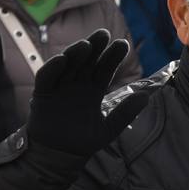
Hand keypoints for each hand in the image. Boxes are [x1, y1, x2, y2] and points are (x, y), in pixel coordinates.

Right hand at [27, 28, 149, 156]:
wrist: (59, 156)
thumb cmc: (83, 141)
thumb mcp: (109, 128)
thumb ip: (125, 113)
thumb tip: (145, 97)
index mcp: (94, 89)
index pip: (105, 68)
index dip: (113, 56)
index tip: (123, 44)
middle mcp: (78, 83)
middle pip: (87, 60)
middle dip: (95, 47)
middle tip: (104, 34)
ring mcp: (60, 86)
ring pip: (68, 64)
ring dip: (76, 53)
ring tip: (86, 44)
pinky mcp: (43, 93)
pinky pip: (46, 76)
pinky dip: (53, 67)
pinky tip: (62, 59)